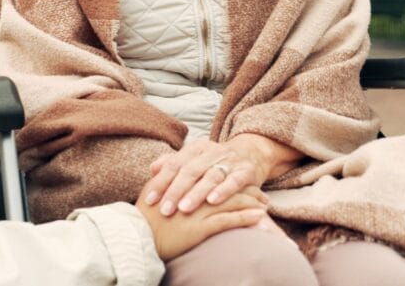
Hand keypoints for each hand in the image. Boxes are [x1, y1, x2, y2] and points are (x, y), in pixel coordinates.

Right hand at [136, 181, 267, 260]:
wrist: (138, 237)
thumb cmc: (144, 216)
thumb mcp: (152, 190)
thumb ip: (161, 175)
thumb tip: (162, 166)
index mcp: (181, 181)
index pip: (212, 175)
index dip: (229, 179)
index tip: (242, 183)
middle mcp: (191, 193)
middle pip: (225, 187)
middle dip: (246, 191)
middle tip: (261, 195)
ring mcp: (196, 210)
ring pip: (230, 202)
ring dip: (251, 203)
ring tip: (266, 206)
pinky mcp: (200, 228)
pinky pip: (227, 221)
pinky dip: (245, 219)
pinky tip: (259, 218)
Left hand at [143, 138, 267, 217]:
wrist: (252, 154)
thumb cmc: (216, 163)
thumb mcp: (195, 160)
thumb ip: (174, 163)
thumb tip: (152, 169)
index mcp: (195, 148)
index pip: (174, 164)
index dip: (161, 182)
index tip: (149, 200)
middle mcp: (211, 152)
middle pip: (190, 171)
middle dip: (175, 191)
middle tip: (164, 210)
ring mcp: (230, 161)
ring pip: (210, 176)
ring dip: (196, 193)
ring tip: (184, 208)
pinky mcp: (246, 171)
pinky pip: (234, 181)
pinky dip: (223, 191)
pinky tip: (213, 202)